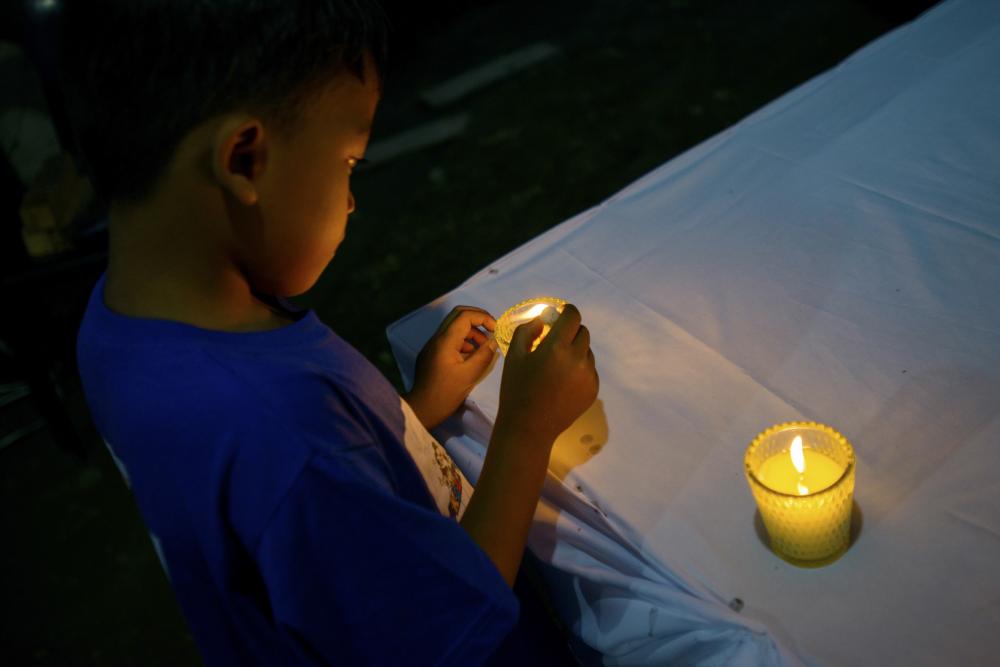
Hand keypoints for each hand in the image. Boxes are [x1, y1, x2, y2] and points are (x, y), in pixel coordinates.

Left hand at [404, 306, 497, 429]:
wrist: (422, 409)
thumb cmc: (446, 394)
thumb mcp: (469, 375)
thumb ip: (484, 355)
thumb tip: (494, 341)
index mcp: (445, 341)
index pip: (465, 316)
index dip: (483, 317)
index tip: (496, 329)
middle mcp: (436, 338)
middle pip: (457, 315)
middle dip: (477, 318)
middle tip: (491, 329)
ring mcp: (432, 345)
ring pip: (453, 326)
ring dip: (471, 331)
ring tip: (484, 347)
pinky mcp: (431, 354)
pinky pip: (449, 339)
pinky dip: (463, 341)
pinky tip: (471, 356)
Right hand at [494, 303, 598, 446]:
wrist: (529, 428)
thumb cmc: (516, 389)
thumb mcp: (514, 355)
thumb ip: (528, 330)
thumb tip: (543, 319)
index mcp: (557, 347)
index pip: (573, 316)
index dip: (567, 311)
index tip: (559, 314)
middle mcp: (578, 358)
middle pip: (583, 332)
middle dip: (570, 331)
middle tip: (555, 342)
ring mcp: (589, 375)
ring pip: (587, 351)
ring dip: (575, 350)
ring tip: (557, 366)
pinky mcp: (593, 390)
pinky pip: (590, 370)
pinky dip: (579, 368)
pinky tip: (562, 382)